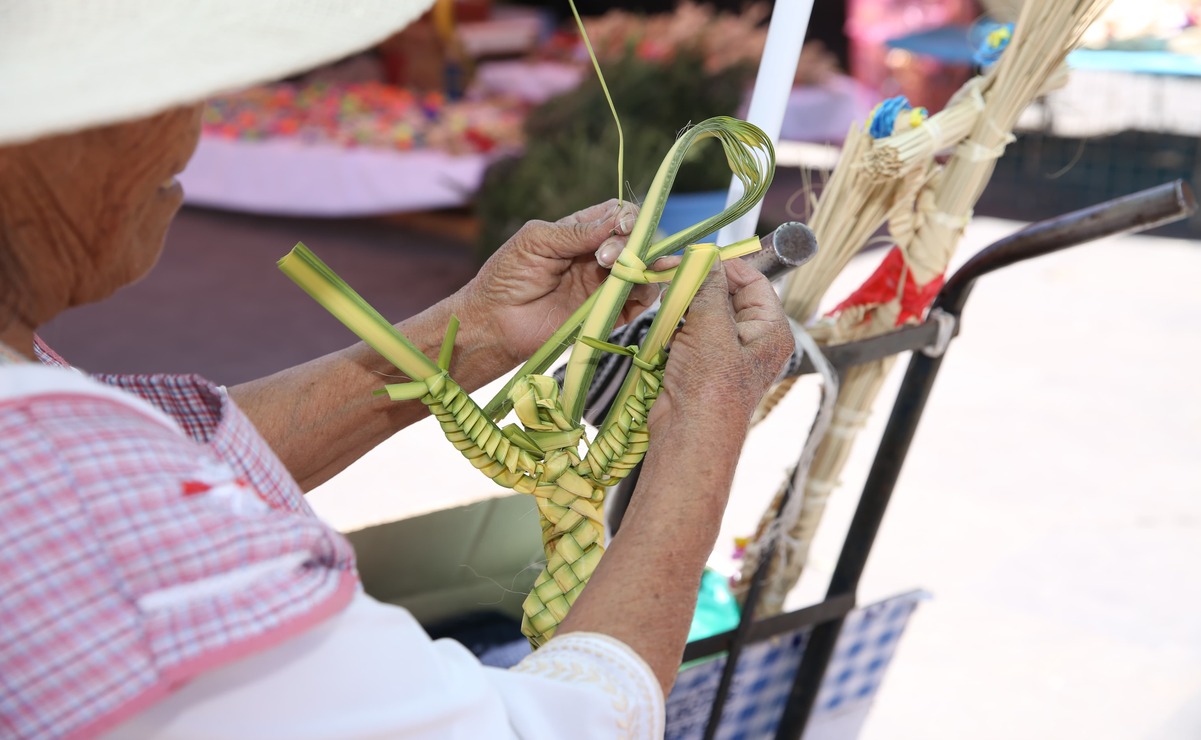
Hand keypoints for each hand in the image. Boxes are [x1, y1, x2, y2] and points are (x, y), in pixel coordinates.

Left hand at [454, 199, 655, 367]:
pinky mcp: (610, 313)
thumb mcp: (537, 240)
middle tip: (606, 258)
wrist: (494, 324)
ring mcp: (605, 285)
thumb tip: (619, 220)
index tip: (623, 225)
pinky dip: (647, 291)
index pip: (618, 215)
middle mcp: (598, 257)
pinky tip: (636, 287)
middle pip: (637, 241)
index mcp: (581, 233)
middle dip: (633, 243)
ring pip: (644, 268)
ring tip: (623, 271)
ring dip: (643, 265)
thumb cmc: (507, 277)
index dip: (628, 216)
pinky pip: (641, 299)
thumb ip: (577, 231)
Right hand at [648, 258, 792, 434]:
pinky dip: (676, 319)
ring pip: (705, 309)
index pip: (753, 281)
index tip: (695, 254)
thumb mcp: (712, 329)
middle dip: (699, 280)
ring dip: (684, 299)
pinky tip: (662, 314)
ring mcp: (726, 350)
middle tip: (669, 267)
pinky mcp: (702, 361)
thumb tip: (706, 258)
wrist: (689, 436)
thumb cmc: (710, 388)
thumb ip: (709, 288)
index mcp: (770, 330)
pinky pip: (691, 328)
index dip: (724, 265)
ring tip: (663, 288)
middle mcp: (752, 338)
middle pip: (727, 293)